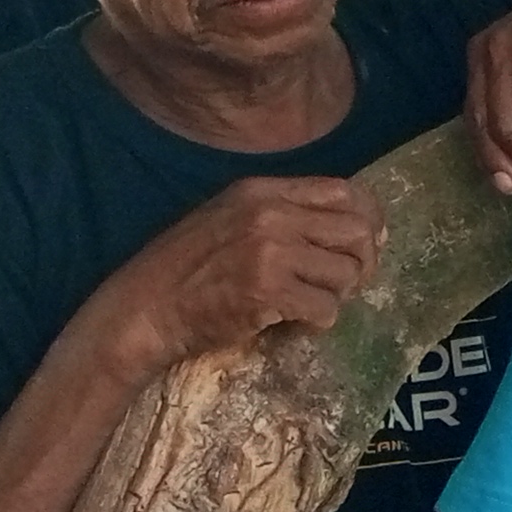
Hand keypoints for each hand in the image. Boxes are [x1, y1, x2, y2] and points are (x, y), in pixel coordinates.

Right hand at [110, 176, 382, 365]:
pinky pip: (326, 308)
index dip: (369, 222)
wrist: (143, 309)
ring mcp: (270, 251)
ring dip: (337, 296)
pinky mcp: (268, 291)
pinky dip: (318, 321)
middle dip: (362, 263)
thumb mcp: (233, 219)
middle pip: (357, 232)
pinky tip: (295, 321)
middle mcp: (270, 213)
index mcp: (263, 190)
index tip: (365, 246)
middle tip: (344, 285)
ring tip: (311, 302)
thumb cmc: (187, 268)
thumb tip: (362, 228)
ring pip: (346, 273)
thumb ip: (288, 215)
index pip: (346, 193)